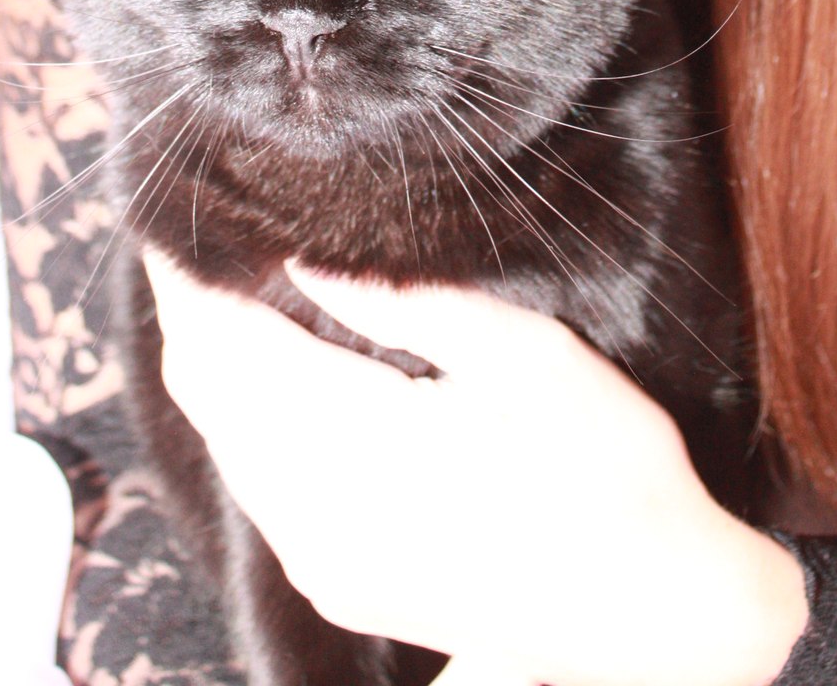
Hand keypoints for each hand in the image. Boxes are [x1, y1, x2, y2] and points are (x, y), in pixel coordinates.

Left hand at [145, 256, 807, 685]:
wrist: (656, 614)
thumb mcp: (522, 353)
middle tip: (201, 243)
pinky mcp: (342, 583)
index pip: (228, 343)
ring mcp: (323, 559)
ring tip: (228, 296)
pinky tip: (273, 383)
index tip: (180, 222)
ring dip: (216, 369)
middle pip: (208, 393)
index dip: (192, 281)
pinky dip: (245, 425)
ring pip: (225, 445)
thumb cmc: (605, 469)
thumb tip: (303, 260)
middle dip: (194, 315)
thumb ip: (402, 300)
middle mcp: (315, 512)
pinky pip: (258, 491)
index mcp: (355, 442)